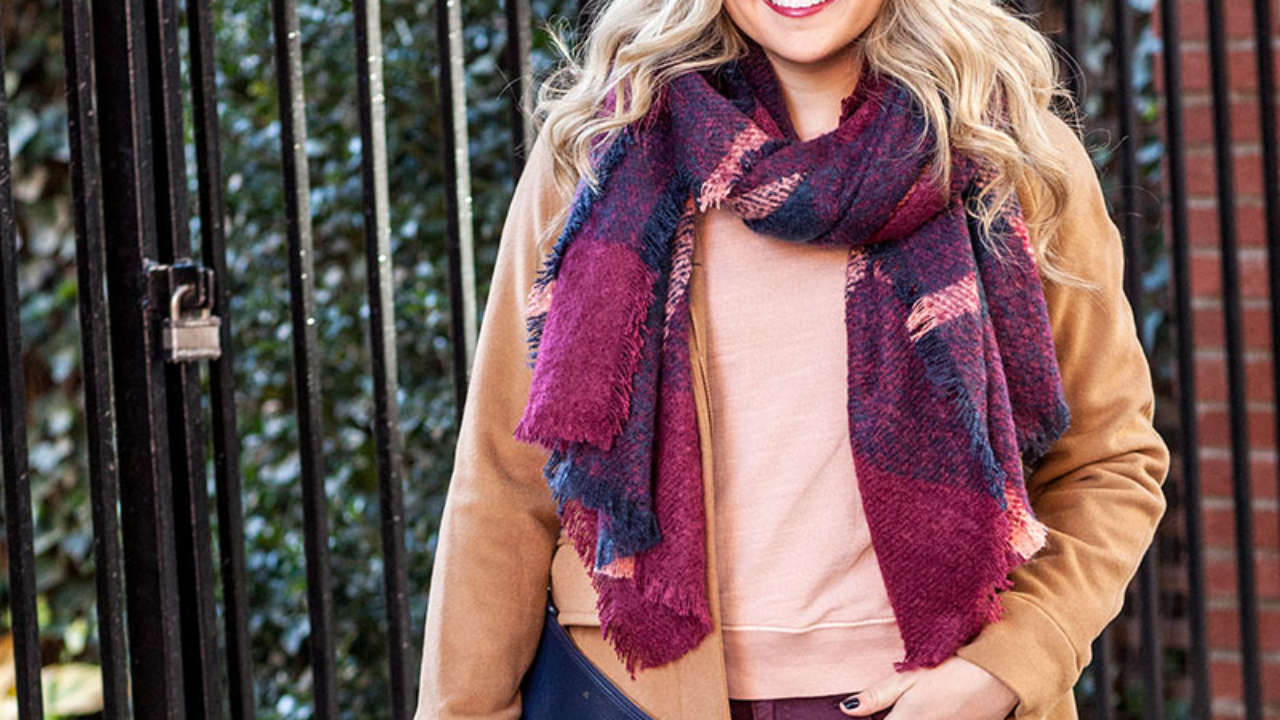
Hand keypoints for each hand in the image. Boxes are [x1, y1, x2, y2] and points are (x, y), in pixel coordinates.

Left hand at [837, 655, 1017, 719]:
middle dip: (888, 718)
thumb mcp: (909, 677)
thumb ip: (877, 696)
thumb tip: (847, 708)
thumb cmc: (951, 671)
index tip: (865, 717)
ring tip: (916, 707)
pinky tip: (932, 711)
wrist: (997, 676)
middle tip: (894, 708)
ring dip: (910, 719)